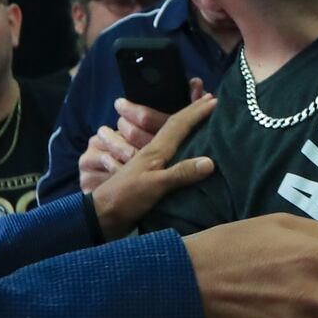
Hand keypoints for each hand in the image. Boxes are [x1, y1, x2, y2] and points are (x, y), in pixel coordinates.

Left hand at [77, 83, 206, 193]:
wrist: (102, 217)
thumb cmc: (126, 198)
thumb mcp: (154, 185)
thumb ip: (180, 173)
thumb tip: (210, 161)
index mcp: (155, 150)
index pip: (178, 124)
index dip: (196, 112)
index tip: (214, 100)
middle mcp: (154, 153)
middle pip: (175, 127)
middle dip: (193, 112)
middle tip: (210, 101)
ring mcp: (151, 165)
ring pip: (172, 140)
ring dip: (186, 127)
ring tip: (200, 119)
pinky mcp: (150, 178)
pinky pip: (171, 156)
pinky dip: (182, 148)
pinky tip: (187, 151)